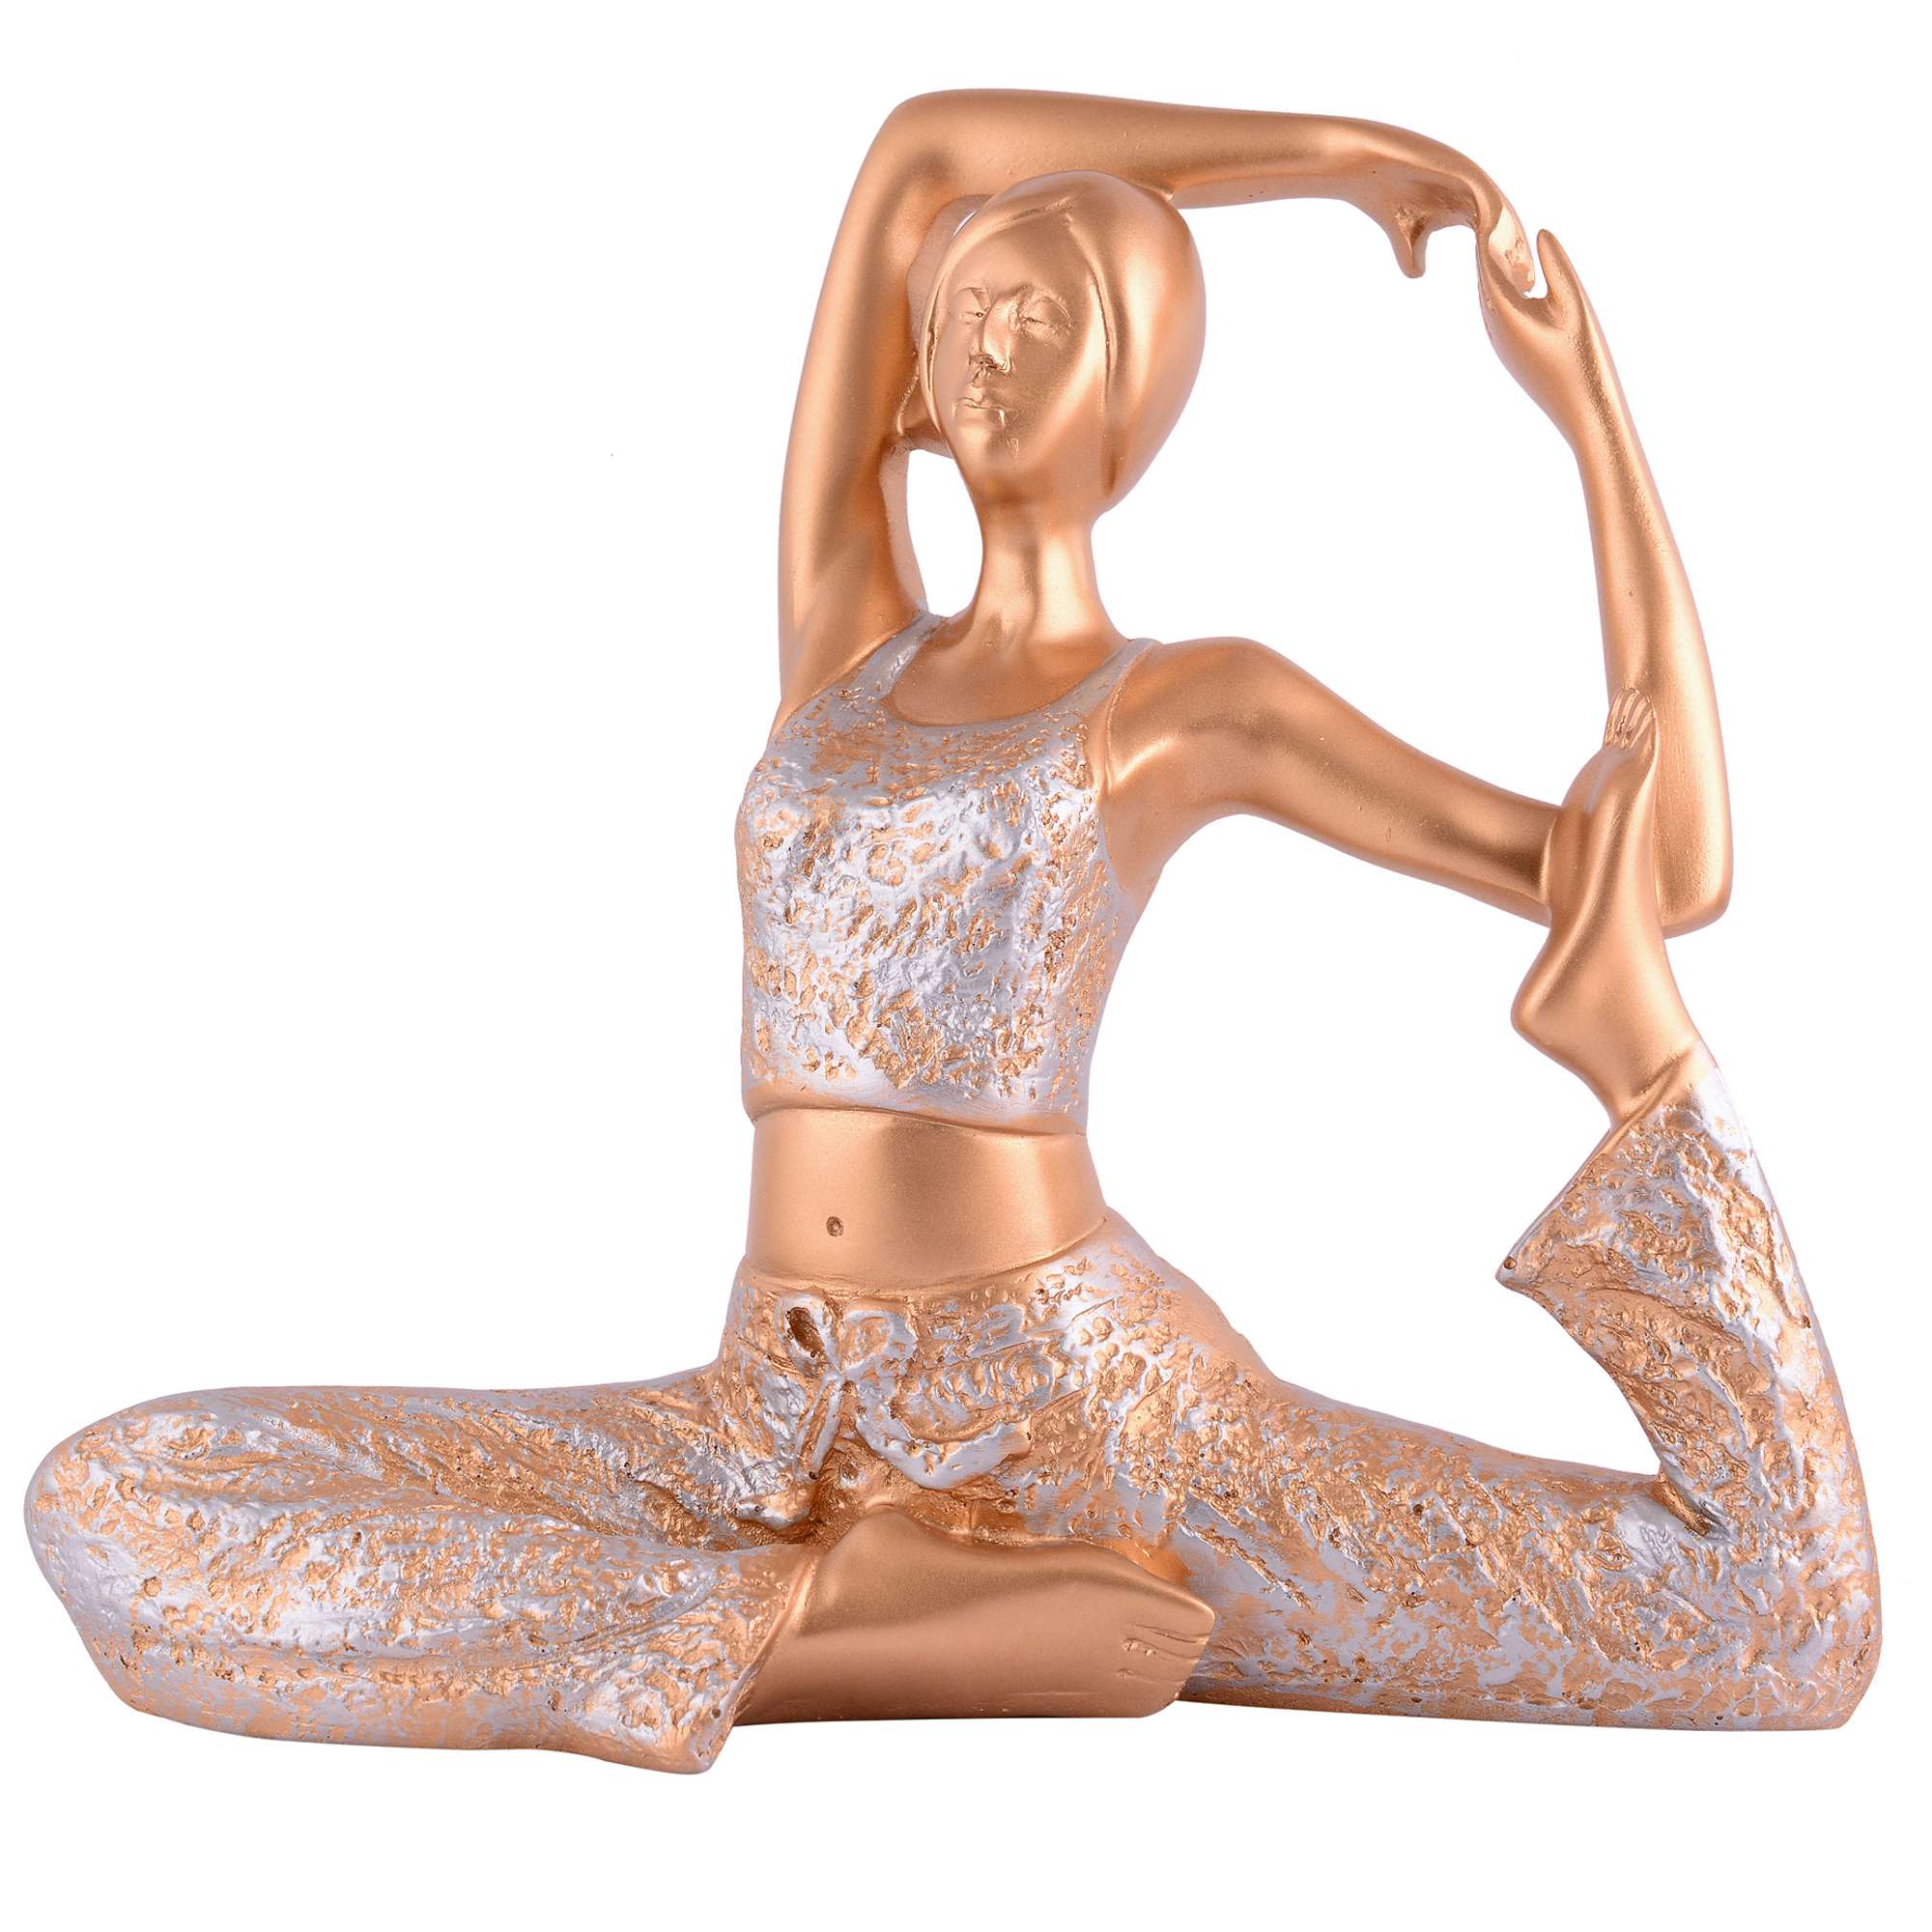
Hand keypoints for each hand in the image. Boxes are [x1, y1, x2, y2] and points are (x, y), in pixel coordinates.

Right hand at [1344, 130, 1534, 293]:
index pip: (1494, 234)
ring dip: (1509, 241)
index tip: (1515, 289)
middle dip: (1515, 255)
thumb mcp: (1403, 234)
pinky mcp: (1459, 166)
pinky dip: (1492, 220)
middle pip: (1504, 224)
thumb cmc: (1382, 197)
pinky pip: (1484, 196)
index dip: (1505, 262)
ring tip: (1515, 270)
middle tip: (1526, 284)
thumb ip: (1413, 252)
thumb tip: (1418, 273)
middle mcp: (1472, 188)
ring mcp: (1467, 175)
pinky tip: (1494, 246)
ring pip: (1499, 210)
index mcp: (1465, 203)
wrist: (1361, 166)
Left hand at [1477, 228, 1620, 448]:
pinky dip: (1501, 290)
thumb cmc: (1584, 357)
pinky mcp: (1511, 354)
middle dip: (1485, 246)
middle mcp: (1494, 329)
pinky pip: (1499, 314)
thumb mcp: (1574, 303)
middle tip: (1481, 209)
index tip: (1485, 201)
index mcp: (1504, 314)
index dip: (1489, 232)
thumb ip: (1556, 266)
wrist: (1583, 412)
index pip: (1487, 263)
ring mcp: (1500, 344)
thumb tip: (1539, 232)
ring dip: (1491, 268)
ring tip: (1493, 236)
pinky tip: (1510, 277)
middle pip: (1483, 278)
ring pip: (1489, 297)